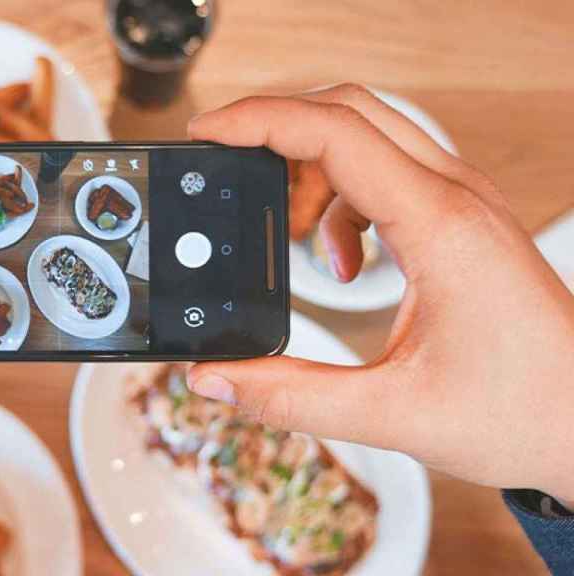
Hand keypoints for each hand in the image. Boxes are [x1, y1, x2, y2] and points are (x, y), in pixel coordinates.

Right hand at [187, 84, 573, 503]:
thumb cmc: (525, 414)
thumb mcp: (392, 415)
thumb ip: (290, 396)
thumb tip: (214, 378)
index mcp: (439, 227)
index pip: (335, 133)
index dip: (259, 121)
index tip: (207, 134)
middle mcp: (454, 197)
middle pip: (349, 111)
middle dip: (275, 128)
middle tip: (226, 165)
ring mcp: (462, 203)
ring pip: (368, 136)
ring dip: (310, 169)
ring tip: (286, 235)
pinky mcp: (461, 220)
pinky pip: (386, 174)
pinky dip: (341, 201)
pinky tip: (342, 262)